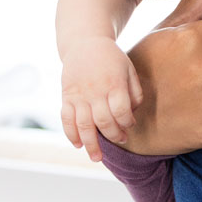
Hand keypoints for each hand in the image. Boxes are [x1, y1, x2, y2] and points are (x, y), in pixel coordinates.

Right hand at [60, 37, 142, 161]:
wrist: (85, 43)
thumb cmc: (112, 59)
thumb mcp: (129, 69)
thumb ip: (135, 92)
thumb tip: (133, 114)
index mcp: (114, 83)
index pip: (121, 111)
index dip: (127, 123)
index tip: (130, 126)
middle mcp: (95, 91)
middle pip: (103, 121)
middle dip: (113, 135)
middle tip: (120, 140)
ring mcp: (79, 95)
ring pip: (83, 125)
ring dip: (90, 144)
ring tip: (97, 158)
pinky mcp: (67, 96)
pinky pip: (66, 119)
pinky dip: (70, 134)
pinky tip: (77, 145)